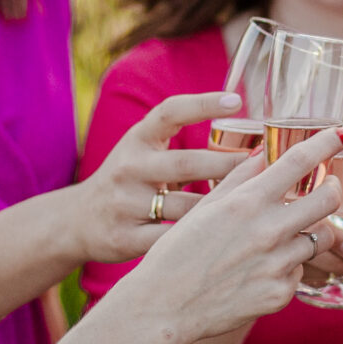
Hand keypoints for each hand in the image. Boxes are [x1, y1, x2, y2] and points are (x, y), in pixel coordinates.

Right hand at [69, 92, 250, 265]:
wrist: (77, 220)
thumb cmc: (128, 180)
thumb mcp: (144, 151)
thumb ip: (182, 142)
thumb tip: (249, 136)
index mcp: (137, 139)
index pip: (170, 112)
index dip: (203, 104)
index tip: (237, 101)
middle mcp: (129, 167)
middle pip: (185, 164)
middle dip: (228, 165)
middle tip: (266, 168)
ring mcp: (124, 203)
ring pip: (184, 207)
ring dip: (220, 209)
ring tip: (255, 209)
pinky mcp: (124, 238)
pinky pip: (171, 240)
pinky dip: (199, 242)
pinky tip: (227, 242)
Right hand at [120, 128, 342, 339]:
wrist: (163, 307)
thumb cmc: (177, 253)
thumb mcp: (205, 207)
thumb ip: (240, 178)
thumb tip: (265, 153)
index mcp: (247, 202)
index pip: (299, 160)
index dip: (326, 142)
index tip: (341, 133)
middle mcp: (268, 230)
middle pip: (328, 198)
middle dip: (333, 189)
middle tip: (327, 189)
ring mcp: (278, 264)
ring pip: (320, 238)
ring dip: (310, 232)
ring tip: (281, 238)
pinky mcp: (281, 294)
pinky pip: (299, 272)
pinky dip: (288, 267)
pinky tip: (260, 271)